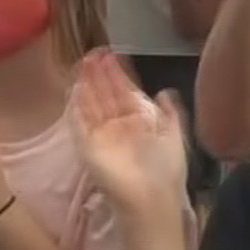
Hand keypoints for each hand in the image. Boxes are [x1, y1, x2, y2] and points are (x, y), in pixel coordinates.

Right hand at [73, 49, 187, 215]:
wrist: (148, 197)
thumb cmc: (164, 170)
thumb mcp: (175, 137)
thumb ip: (170, 114)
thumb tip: (164, 92)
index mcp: (139, 124)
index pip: (126, 94)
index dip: (120, 75)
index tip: (114, 56)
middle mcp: (118, 126)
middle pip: (106, 95)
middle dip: (101, 74)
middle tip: (94, 52)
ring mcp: (100, 135)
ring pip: (92, 103)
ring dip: (87, 83)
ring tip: (83, 62)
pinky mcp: (86, 144)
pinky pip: (79, 121)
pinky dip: (76, 105)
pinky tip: (75, 87)